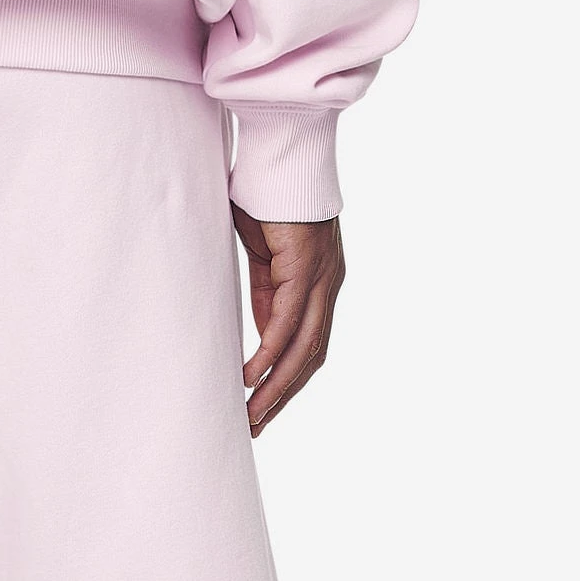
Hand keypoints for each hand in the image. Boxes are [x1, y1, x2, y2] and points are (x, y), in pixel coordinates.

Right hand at [231, 206, 344, 435]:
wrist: (281, 153)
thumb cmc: (267, 195)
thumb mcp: (264, 255)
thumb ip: (267, 292)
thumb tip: (264, 334)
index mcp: (319, 283)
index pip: (308, 343)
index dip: (288, 378)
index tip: (263, 405)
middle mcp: (328, 286)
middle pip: (312, 357)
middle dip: (284, 396)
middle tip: (256, 427)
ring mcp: (321, 280)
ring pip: (305, 349)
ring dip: (278, 388)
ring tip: (252, 416)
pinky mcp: (305, 269)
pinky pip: (288, 322)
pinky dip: (271, 354)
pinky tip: (250, 378)